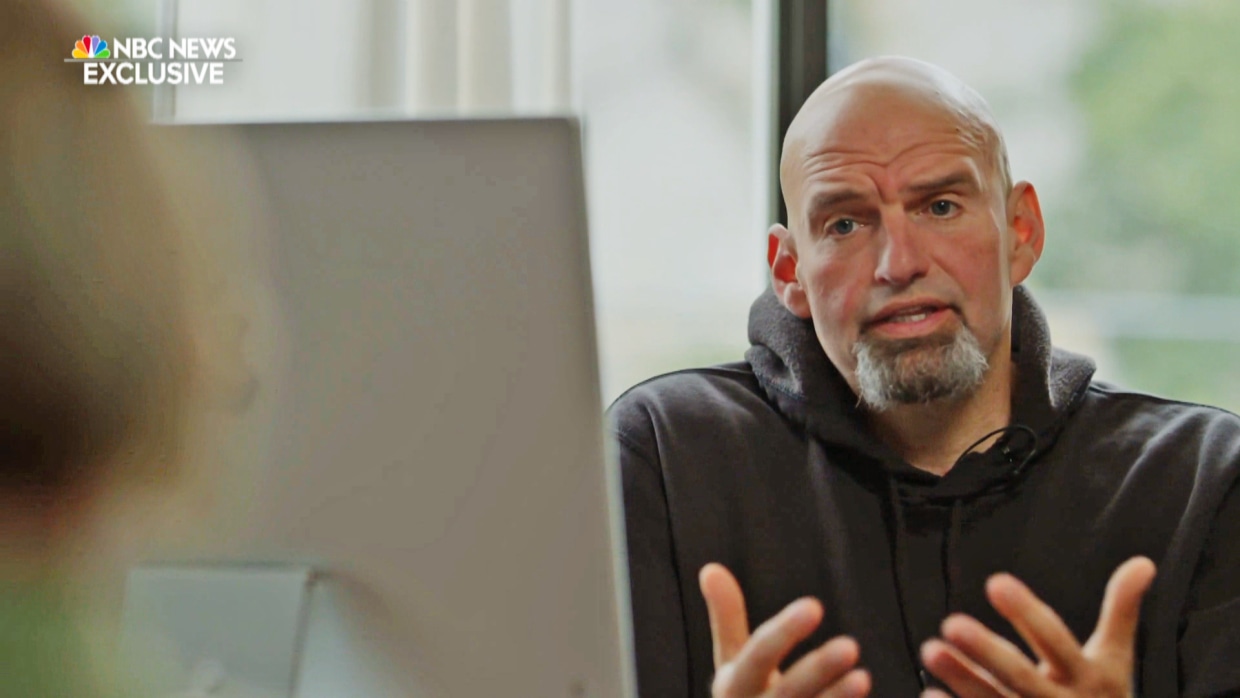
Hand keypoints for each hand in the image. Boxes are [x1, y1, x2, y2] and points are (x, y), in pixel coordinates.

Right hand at [700, 562, 870, 697]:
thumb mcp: (731, 662)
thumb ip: (726, 617)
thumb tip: (711, 568)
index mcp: (734, 688)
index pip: (755, 657)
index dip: (784, 633)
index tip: (814, 605)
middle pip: (786, 694)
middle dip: (816, 670)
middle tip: (850, 645)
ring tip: (864, 677)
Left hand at [920, 556, 1156, 697]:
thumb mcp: (1116, 660)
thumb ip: (1121, 611)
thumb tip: (1143, 562)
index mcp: (1087, 678)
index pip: (1056, 641)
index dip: (1027, 613)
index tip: (996, 582)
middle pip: (1021, 677)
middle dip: (987, 652)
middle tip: (951, 623)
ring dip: (962, 679)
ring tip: (930, 650)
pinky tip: (928, 693)